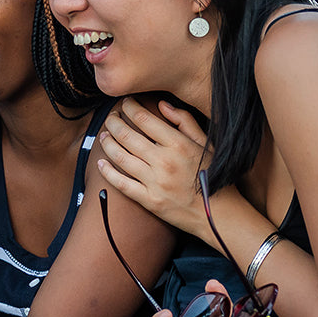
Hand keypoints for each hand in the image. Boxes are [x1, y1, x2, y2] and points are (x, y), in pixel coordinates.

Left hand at [97, 98, 209, 236]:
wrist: (217, 213)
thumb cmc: (211, 175)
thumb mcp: (205, 144)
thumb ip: (184, 122)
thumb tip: (162, 105)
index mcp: (178, 145)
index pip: (144, 119)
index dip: (130, 108)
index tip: (125, 103)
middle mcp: (164, 162)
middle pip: (127, 136)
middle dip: (114, 122)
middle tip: (110, 117)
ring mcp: (155, 182)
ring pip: (120, 157)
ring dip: (107, 143)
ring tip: (103, 135)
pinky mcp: (149, 200)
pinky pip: (121, 183)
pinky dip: (107, 172)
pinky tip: (100, 162)